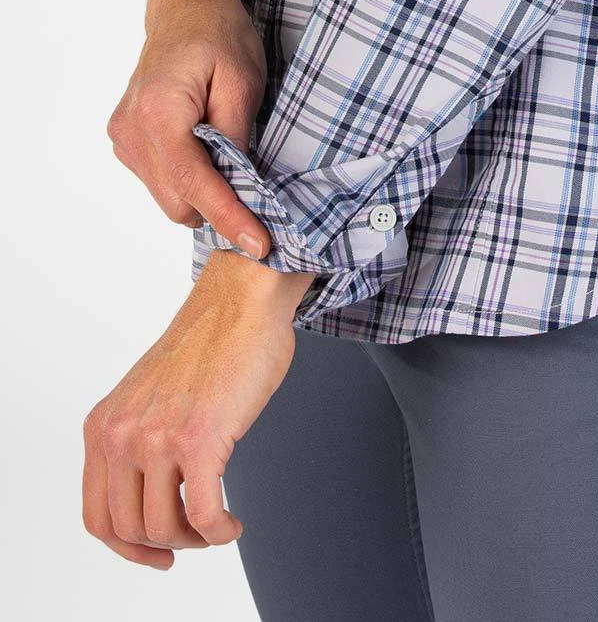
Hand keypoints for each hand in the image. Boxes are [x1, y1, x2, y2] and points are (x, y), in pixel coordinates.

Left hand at [82, 249, 314, 568]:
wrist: (242, 301)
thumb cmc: (212, 342)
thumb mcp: (151, 396)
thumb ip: (140, 437)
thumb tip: (156, 491)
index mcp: (104, 426)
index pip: (98, 516)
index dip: (127, 547)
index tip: (157, 553)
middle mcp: (121, 434)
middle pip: (130, 530)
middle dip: (168, 544)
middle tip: (198, 536)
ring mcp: (158, 438)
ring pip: (165, 528)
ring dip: (197, 538)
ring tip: (219, 523)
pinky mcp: (199, 440)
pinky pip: (204, 516)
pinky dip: (220, 531)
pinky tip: (233, 522)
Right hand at [107, 0, 271, 257]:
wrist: (186, 9)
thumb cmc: (219, 36)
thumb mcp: (244, 83)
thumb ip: (237, 138)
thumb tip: (241, 188)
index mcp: (159, 112)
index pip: (196, 185)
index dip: (231, 218)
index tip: (260, 244)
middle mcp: (131, 130)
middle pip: (179, 203)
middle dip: (221, 207)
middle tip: (261, 193)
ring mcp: (123, 138)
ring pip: (170, 198)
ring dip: (205, 194)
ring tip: (233, 159)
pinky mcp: (125, 141)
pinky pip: (162, 182)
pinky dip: (190, 180)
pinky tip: (211, 153)